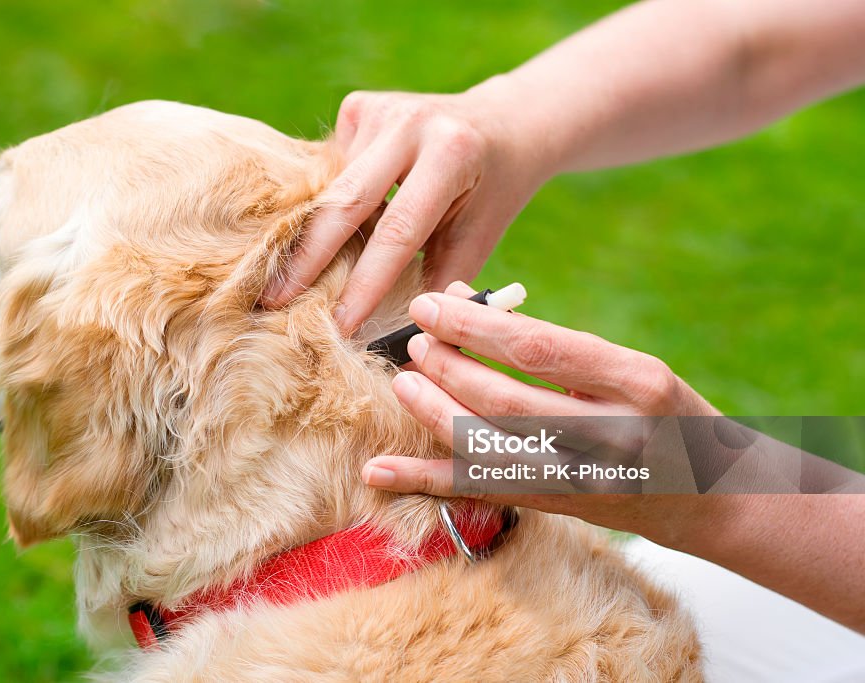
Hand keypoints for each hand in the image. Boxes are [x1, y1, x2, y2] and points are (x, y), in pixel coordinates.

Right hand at [260, 85, 556, 333]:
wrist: (503, 123)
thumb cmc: (492, 192)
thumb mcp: (479, 236)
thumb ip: (439, 280)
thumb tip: (396, 336)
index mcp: (450, 154)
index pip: (398, 230)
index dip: (366, 283)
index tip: (341, 324)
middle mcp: (409, 123)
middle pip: (345, 201)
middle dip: (308, 258)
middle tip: (273, 302)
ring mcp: (379, 109)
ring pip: (332, 187)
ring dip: (315, 235)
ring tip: (287, 279)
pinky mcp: (359, 107)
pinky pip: (332, 171)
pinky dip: (328, 205)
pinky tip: (328, 227)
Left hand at [362, 281, 719, 542]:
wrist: (713, 496)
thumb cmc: (662, 412)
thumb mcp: (625, 366)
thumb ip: (549, 340)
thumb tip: (463, 300)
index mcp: (637, 382)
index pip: (540, 349)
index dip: (475, 327)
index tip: (430, 304)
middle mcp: (614, 436)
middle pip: (507, 402)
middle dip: (448, 369)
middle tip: (414, 343)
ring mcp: (586, 481)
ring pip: (488, 450)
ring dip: (433, 416)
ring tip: (403, 384)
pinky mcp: (559, 510)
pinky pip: (481, 492)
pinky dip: (425, 480)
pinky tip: (378, 470)